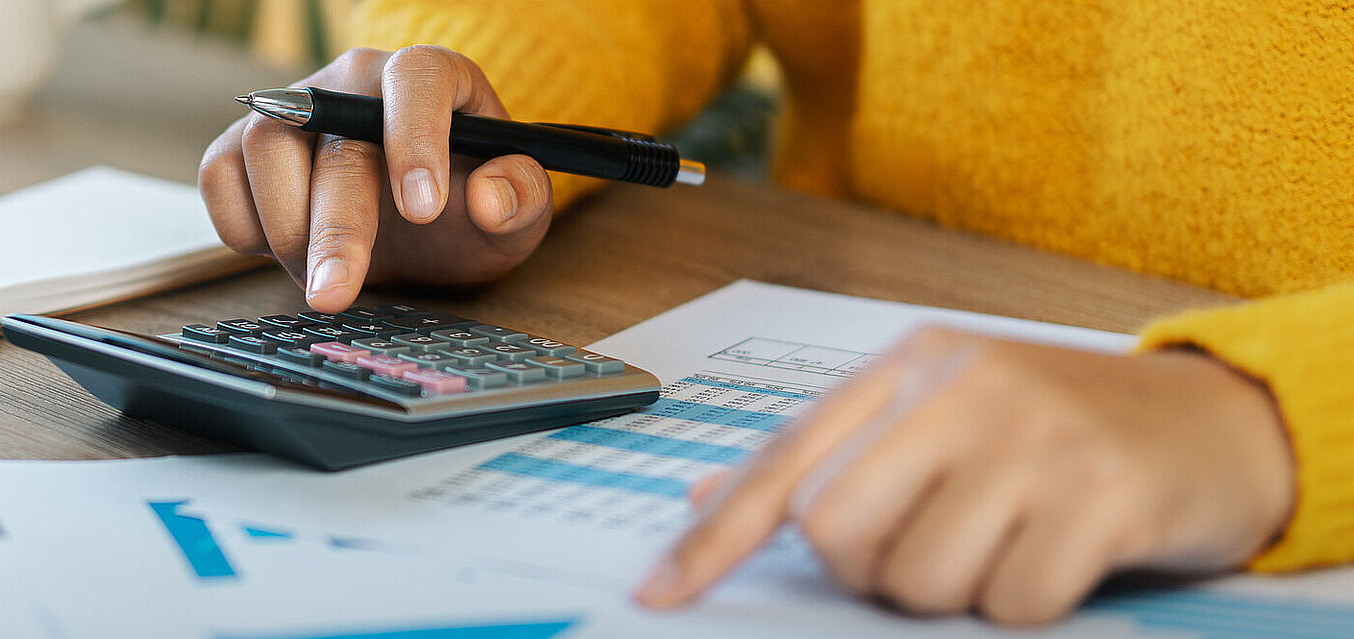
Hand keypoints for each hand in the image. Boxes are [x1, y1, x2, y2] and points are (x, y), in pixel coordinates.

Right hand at [199, 45, 554, 311]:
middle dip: (336, 226)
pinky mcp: (245, 146)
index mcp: (430, 78)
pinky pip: (221, 176)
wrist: (417, 227)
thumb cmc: (466, 208)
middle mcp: (353, 83)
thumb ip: (520, 200)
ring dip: (287, 228)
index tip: (424, 210)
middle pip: (332, 137)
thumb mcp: (517, 215)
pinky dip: (244, 226)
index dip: (416, 139)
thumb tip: (491, 199)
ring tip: (325, 274)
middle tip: (337, 293)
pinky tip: (289, 250)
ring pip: (263, 145)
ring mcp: (293, 110)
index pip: (416, 79)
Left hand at [635, 327, 1295, 624]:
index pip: (782, 460)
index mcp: (907, 367)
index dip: (713, 538)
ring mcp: (1033, 436)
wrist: (1216, 421)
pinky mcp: (1101, 492)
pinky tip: (1059, 555)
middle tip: (930, 549)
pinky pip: (1011, 601)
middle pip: (836, 529)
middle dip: (869, 570)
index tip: (659, 594)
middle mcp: (961, 387)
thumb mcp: (942, 417)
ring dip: (954, 589)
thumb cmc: (1059, 429)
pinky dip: (1026, 601)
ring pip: (918, 576)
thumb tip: (708, 497)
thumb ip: (836, 453)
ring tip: (1004, 542)